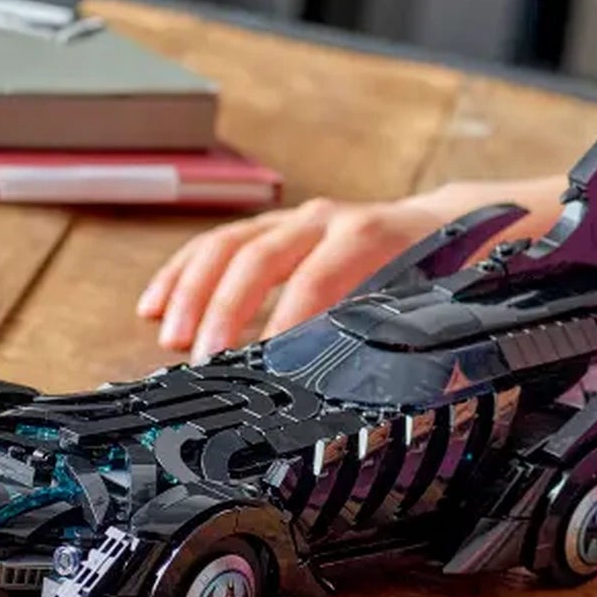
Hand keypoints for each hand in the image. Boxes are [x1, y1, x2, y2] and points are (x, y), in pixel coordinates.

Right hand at [137, 185, 483, 362]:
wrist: (444, 223)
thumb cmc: (440, 271)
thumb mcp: (434, 299)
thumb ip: (401, 329)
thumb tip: (376, 377)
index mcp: (367, 234)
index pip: (316, 274)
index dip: (287, 317)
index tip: (264, 360)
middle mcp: (323, 219)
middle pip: (258, 255)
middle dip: (225, 308)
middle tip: (203, 359)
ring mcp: (292, 221)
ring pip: (227, 244)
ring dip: (192, 291)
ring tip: (169, 337)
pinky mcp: (270, 229)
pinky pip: (215, 245)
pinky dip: (181, 275)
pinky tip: (152, 306)